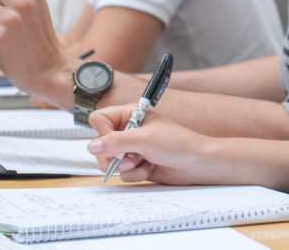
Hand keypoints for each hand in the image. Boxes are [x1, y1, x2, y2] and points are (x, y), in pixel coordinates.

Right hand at [86, 105, 214, 185]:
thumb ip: (116, 142)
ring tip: (144, 161)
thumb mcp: (145, 139)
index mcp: (130, 114)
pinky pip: (123, 174)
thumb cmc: (178, 144)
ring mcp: (132, 149)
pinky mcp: (137, 164)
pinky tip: (151, 168)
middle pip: (101, 144)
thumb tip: (91, 146)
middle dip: (114, 155)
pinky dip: (136, 174)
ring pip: (110, 161)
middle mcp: (129, 130)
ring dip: (127, 166)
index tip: (113, 141)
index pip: (100, 119)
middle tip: (130, 157)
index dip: (102, 133)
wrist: (197, 164)